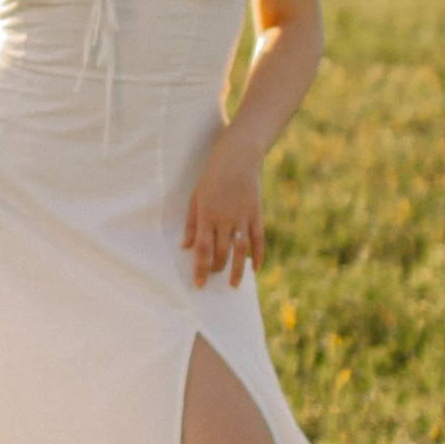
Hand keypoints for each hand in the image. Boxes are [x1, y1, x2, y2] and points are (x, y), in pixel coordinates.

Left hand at [184, 131, 265, 288]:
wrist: (237, 158)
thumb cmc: (211, 178)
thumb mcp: (195, 198)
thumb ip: (191, 224)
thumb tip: (185, 247)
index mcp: (206, 216)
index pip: (202, 249)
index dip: (200, 269)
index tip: (199, 285)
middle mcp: (224, 219)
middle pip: (221, 253)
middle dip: (216, 269)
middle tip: (212, 277)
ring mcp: (242, 218)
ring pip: (240, 251)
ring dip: (237, 270)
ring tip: (233, 285)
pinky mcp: (256, 214)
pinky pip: (258, 240)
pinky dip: (258, 255)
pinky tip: (255, 268)